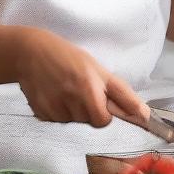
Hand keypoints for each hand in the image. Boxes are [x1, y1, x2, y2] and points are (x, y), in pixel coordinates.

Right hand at [12, 27, 149, 126]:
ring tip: (65, 89)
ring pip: (73, 122)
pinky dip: (57, 112)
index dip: (106, 114)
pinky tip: (52, 94)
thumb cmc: (68, 57)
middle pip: (90, 121)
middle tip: (81, 91)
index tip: (110, 108)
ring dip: (73, 111)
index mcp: (90, 86)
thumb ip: (121, 93)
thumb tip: (144, 115)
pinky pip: (57, 121)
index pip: (104, 120)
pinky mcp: (40, 112)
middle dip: (90, 111)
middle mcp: (73, 97)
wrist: (29, 51)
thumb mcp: (97, 68)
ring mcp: (55, 106)